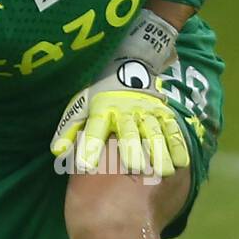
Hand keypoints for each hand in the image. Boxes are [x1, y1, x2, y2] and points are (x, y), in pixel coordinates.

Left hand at [49, 8, 188, 175]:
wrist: (128, 67)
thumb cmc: (100, 94)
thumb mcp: (80, 106)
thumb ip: (68, 129)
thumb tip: (57, 152)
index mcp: (102, 109)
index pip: (94, 127)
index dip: (89, 145)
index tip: (85, 165)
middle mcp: (125, 112)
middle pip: (129, 132)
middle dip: (132, 149)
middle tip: (136, 169)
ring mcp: (147, 113)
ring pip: (154, 132)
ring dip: (160, 151)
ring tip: (164, 172)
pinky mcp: (163, 114)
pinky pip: (172, 129)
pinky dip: (178, 145)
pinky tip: (182, 163)